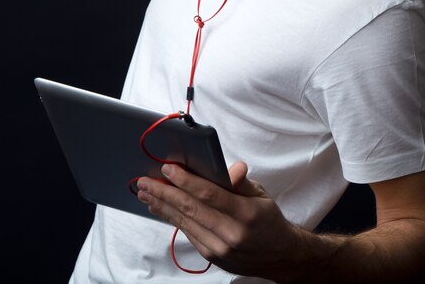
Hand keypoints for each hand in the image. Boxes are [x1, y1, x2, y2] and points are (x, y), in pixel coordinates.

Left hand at [137, 161, 304, 279]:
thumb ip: (241, 182)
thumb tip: (232, 167)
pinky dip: (171, 218)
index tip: (168, 169)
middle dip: (164, 193)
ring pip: (184, 222)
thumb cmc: (269, 220)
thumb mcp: (261, 195)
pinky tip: (160, 207)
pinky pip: (187, 232)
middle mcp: (230, 234)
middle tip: (145, 181)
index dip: (185, 181)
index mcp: (245, 214)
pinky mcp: (211, 256)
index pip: (209, 194)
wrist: (279, 256)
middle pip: (190, 209)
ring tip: (145, 192)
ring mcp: (219, 248)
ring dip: (161, 206)